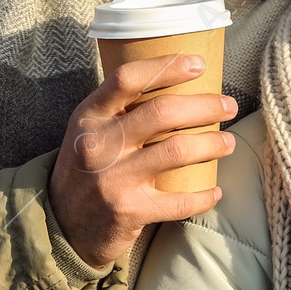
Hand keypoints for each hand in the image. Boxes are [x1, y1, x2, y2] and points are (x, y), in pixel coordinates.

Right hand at [49, 53, 238, 268]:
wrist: (61, 224)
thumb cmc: (88, 167)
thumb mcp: (90, 130)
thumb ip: (120, 108)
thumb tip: (177, 82)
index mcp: (89, 116)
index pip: (128, 79)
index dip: (167, 67)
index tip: (199, 64)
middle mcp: (99, 144)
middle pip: (162, 112)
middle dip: (205, 106)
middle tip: (228, 106)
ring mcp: (114, 179)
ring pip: (177, 151)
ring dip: (212, 144)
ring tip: (228, 142)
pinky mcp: (129, 211)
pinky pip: (179, 201)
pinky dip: (204, 196)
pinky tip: (215, 192)